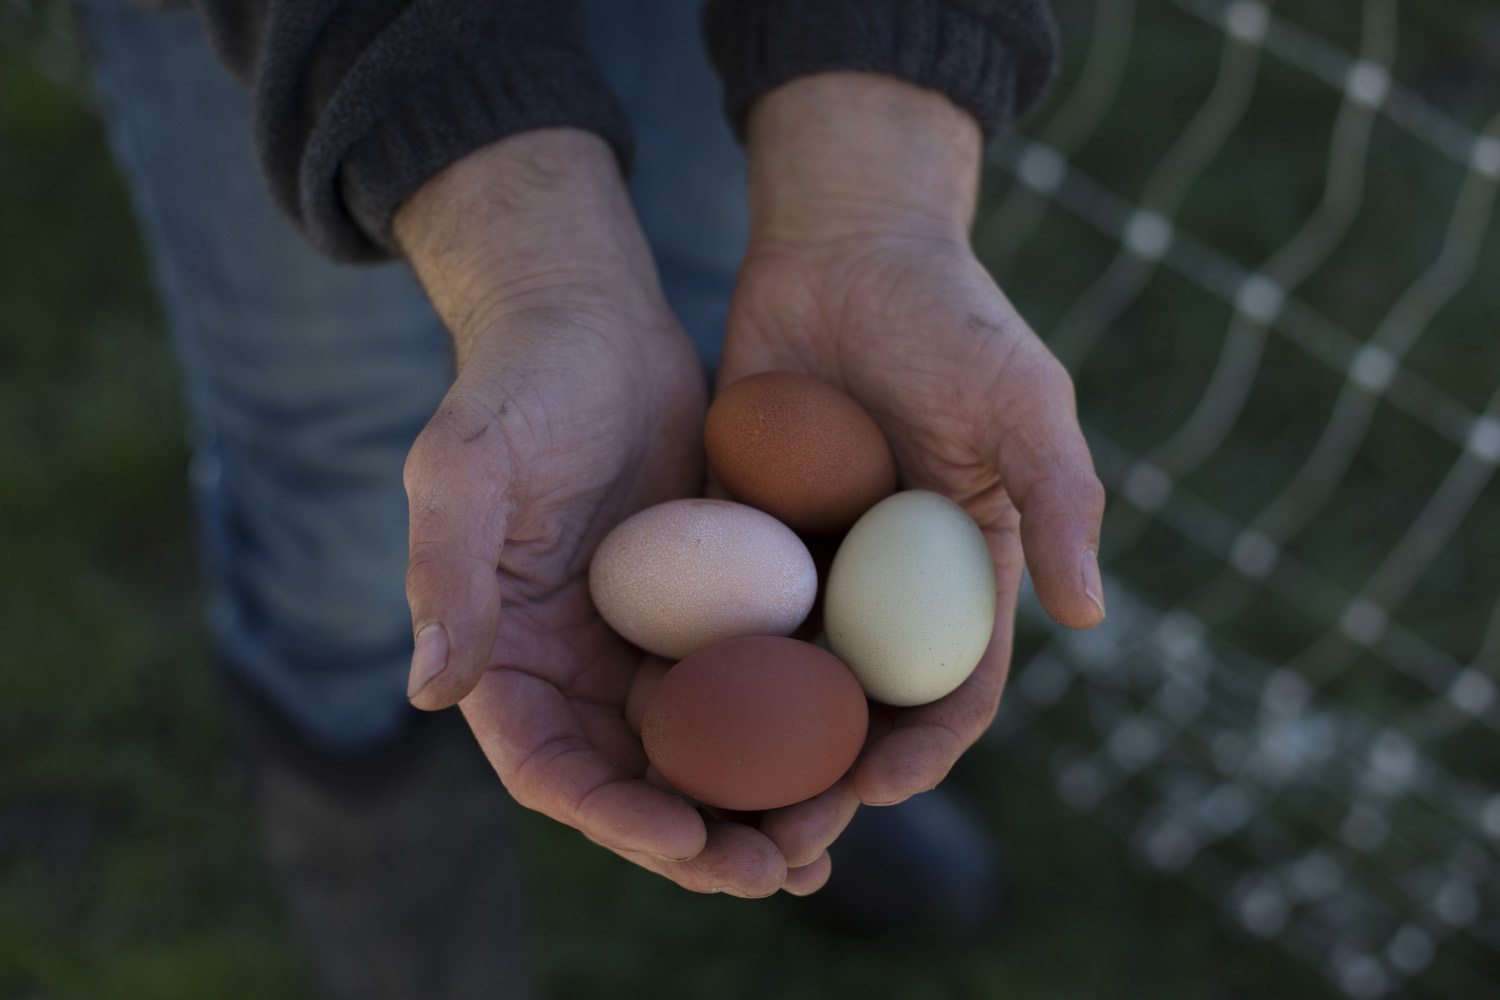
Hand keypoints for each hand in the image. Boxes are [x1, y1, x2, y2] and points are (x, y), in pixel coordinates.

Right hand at [394, 131, 833, 894]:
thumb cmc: (519, 384)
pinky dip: (790, 738)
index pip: (550, 770)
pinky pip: (751, 696)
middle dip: (700, 843)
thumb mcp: (467, 467)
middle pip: (634, 788)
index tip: (688, 840)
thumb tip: (428, 692)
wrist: (594, 322)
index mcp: (506, 655)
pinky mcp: (705, 616)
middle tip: (778, 870)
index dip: (615, 820)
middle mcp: (572, 669)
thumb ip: (446, 573)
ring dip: (756, 811)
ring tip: (823, 842)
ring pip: (701, 761)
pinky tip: (850, 760)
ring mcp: (641, 647)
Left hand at [721, 75, 1106, 808]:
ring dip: (752, 749)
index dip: (924, 748)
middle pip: (859, 707)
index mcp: (961, 572)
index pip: (951, 687)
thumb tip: (1090, 615)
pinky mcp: (741, 531)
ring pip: (780, 679)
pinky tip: (650, 705)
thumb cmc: (950, 314)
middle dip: (829, 778)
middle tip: (783, 833)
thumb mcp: (1023, 398)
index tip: (876, 788)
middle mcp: (884, 583)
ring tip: (709, 799)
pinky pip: (715, 610)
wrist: (846, 242)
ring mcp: (810, 560)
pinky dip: (695, 664)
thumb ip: (1061, 498)